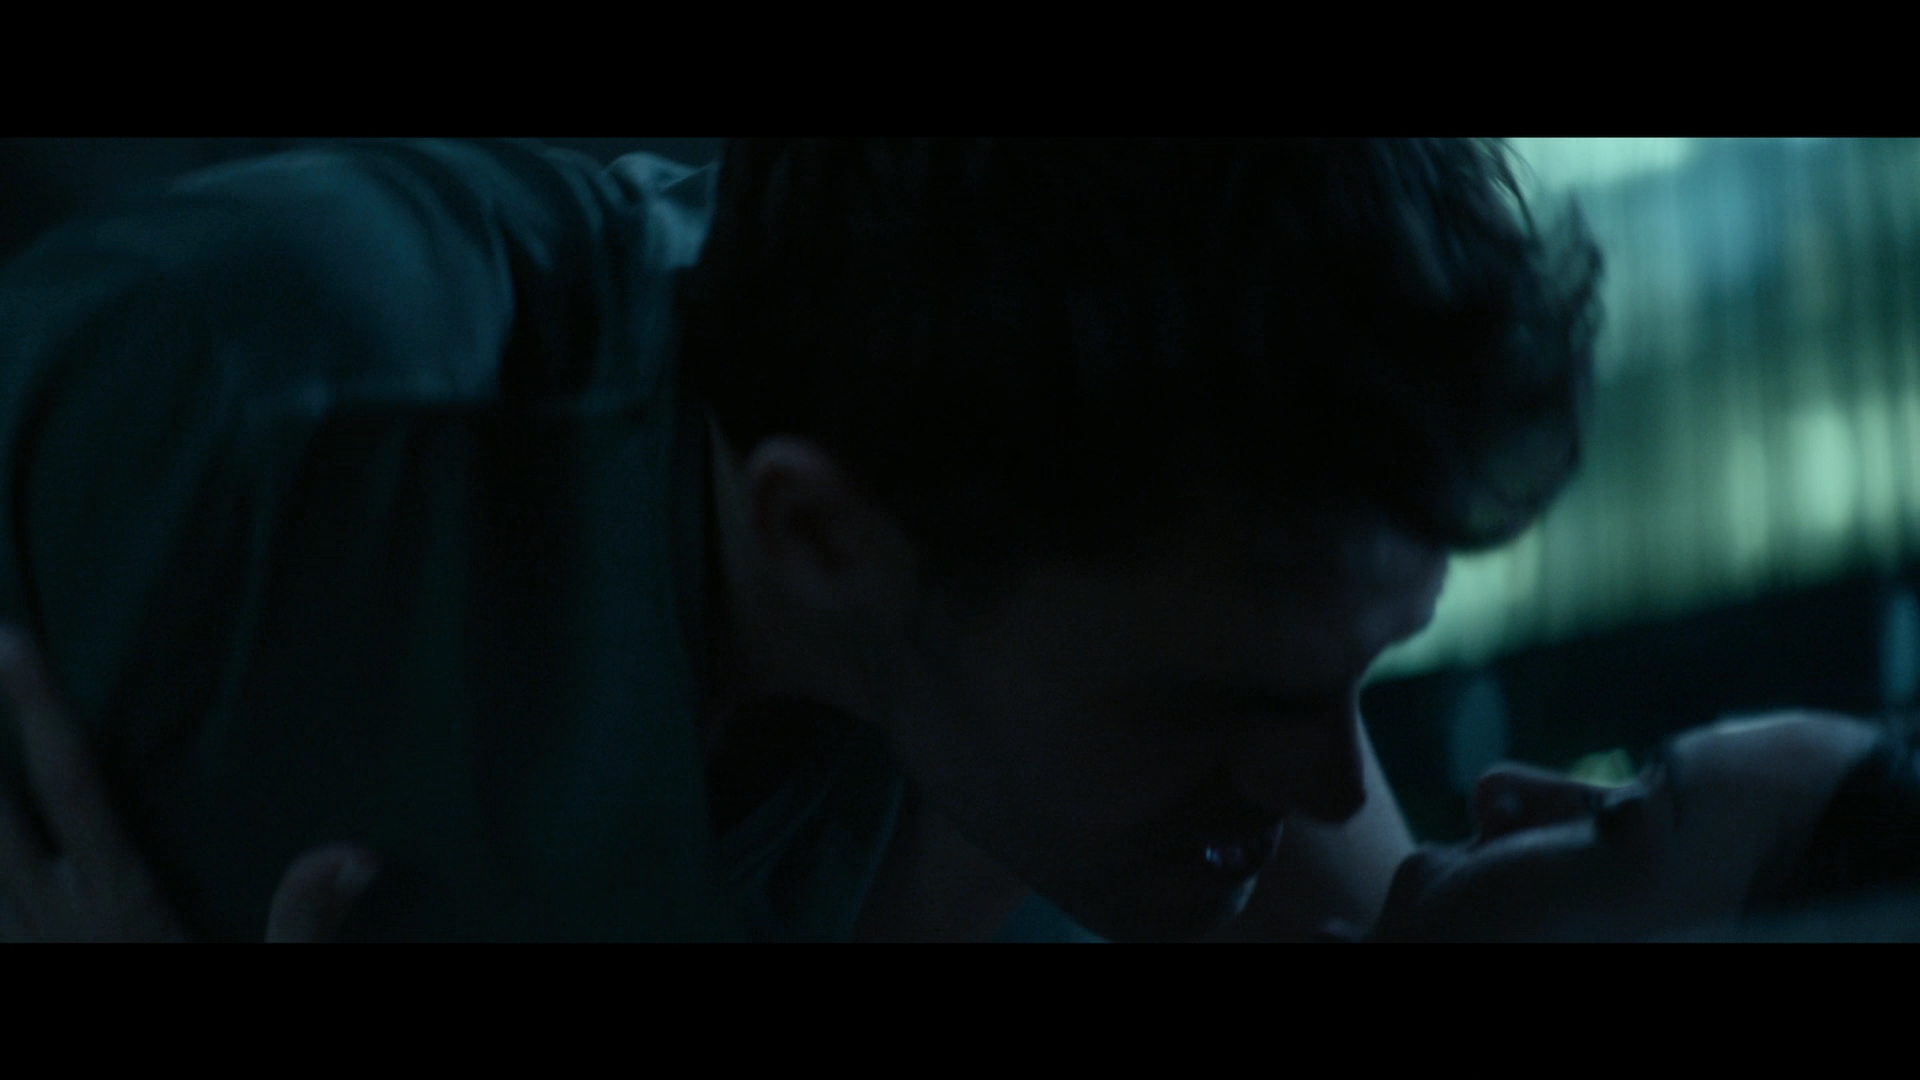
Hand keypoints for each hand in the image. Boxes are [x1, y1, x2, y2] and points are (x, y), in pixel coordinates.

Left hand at [0, 626, 376, 941]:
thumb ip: (305, 922)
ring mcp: (20, 949)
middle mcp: (50, 918)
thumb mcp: (276, 978)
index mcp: (118, 906)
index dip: (41, 711)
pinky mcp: (16, 966)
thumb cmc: (215, 1049)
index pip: (71, 788)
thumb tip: (355, 855)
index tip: (13, 640)